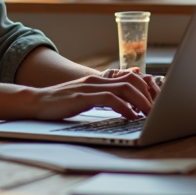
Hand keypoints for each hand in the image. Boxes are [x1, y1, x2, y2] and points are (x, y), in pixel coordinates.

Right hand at [22, 70, 156, 120]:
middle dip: (150, 95)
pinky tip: (130, 116)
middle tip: (159, 111)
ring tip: (150, 115)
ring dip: (142, 102)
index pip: (131, 77)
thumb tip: (127, 108)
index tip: (157, 104)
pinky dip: (125, 107)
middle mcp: (97, 80)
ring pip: (125, 88)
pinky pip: (110, 98)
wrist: (36, 102)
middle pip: (133, 80)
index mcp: (100, 80)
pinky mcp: (84, 96)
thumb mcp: (86, 98)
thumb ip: (103, 98)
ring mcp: (91, 87)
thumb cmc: (61, 104)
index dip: (147, 89)